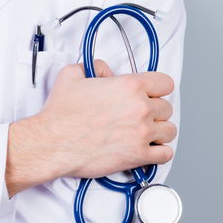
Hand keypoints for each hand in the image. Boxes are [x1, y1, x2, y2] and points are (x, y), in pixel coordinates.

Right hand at [5, 60, 176, 196]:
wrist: (52, 143)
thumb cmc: (61, 114)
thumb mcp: (73, 75)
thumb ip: (96, 66)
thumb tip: (107, 71)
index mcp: (130, 86)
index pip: (165, 83)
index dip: (159, 89)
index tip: (153, 95)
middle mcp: (140, 108)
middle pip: (167, 108)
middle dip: (156, 112)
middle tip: (142, 117)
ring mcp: (142, 133)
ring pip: (170, 131)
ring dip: (160, 132)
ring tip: (148, 134)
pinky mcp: (138, 155)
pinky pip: (165, 154)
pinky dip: (160, 153)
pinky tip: (149, 150)